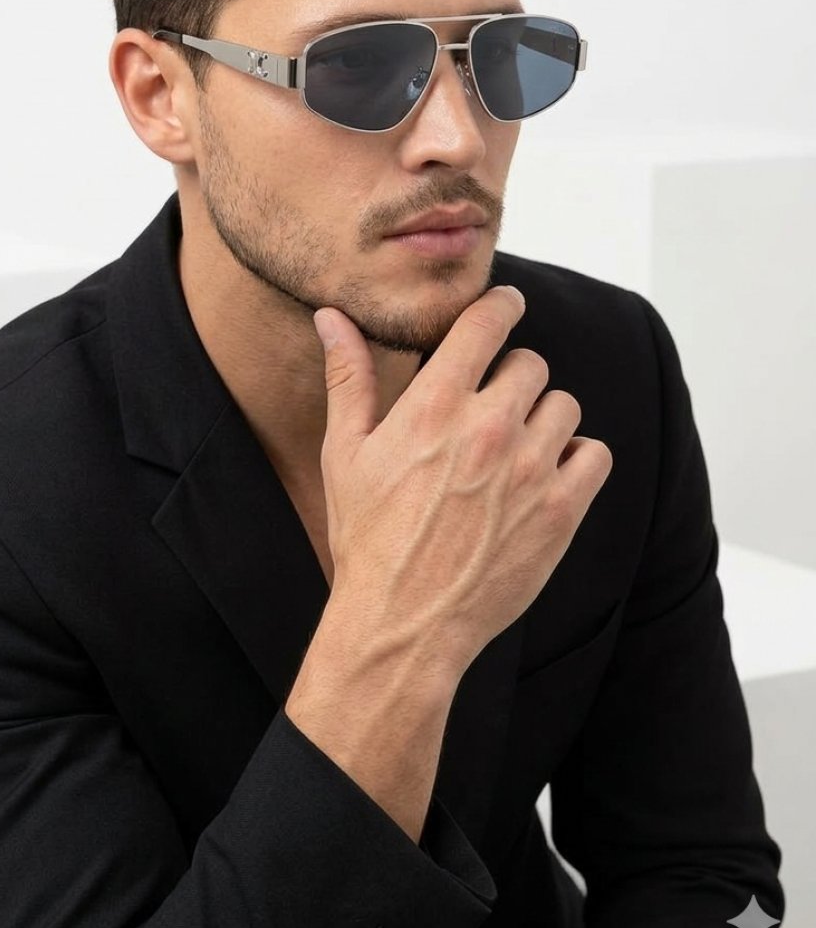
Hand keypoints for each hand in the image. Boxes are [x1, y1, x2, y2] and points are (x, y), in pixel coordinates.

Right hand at [312, 286, 613, 680]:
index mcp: (434, 405)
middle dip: (511, 378)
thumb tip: (332, 317)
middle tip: (490, 410)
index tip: (505, 306)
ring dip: (544, 418)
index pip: (488, 322)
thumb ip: (348, 377)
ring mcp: (531, 470)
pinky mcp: (561, 510)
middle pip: (530, 363)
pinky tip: (544, 477)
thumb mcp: (345, 453)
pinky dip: (576, 460)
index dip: (501, 305)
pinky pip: (594, 454)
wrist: (403, 622)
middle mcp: (489, 428)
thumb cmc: (367, 537)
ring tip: (515, 449)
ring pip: (565, 405)